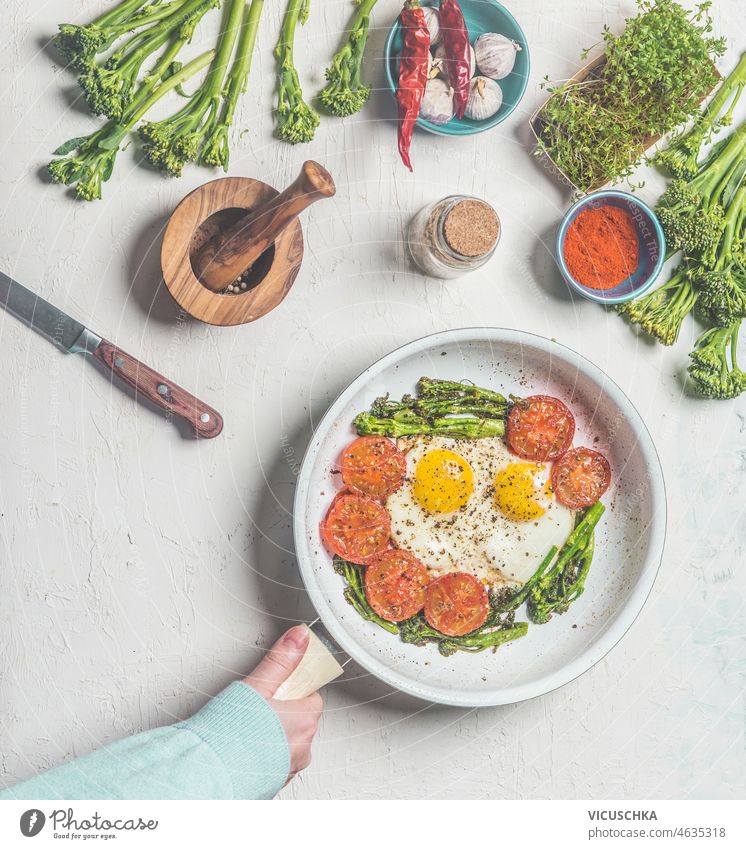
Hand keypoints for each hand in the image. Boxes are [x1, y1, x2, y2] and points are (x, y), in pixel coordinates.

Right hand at [244, 625, 322, 778]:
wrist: (207, 775)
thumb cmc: (230, 736)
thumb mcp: (256, 686)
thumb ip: (281, 660)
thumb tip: (298, 638)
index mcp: (304, 722)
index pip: (311, 696)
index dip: (292, 688)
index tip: (277, 688)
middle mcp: (302, 748)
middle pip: (300, 718)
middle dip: (282, 711)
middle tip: (257, 706)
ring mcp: (289, 767)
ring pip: (288, 740)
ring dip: (273, 732)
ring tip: (248, 726)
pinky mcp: (274, 781)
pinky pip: (276, 760)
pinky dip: (265, 752)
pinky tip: (246, 745)